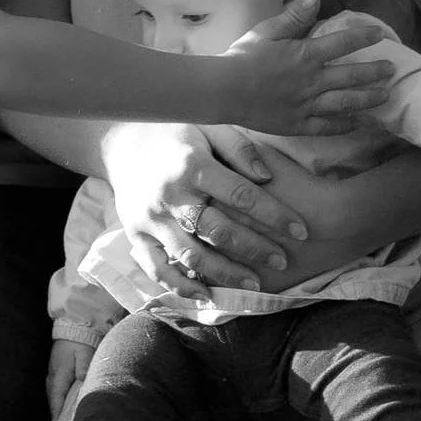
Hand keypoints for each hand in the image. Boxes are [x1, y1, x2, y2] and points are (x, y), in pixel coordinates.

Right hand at [47, 338, 94, 420]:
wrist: (71, 328)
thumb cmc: (79, 343)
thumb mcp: (84, 354)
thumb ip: (84, 368)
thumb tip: (83, 381)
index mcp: (59, 376)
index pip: (56, 403)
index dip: (56, 420)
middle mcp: (52, 379)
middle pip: (54, 405)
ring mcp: (52, 377)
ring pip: (54, 400)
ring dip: (56, 413)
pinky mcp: (55, 375)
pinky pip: (55, 394)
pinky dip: (58, 404)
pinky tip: (62, 412)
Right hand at [103, 121, 309, 294]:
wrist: (119, 139)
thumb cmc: (174, 131)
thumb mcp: (207, 124)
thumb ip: (239, 148)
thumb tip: (268, 177)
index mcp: (192, 164)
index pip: (242, 195)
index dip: (275, 215)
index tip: (301, 231)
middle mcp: (170, 195)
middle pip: (219, 230)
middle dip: (256, 249)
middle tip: (283, 261)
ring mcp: (150, 218)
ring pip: (192, 254)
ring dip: (226, 273)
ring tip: (255, 283)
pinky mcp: (135, 234)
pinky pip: (157, 268)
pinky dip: (180, 286)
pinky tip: (206, 295)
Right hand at [227, 4, 395, 139]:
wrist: (224, 90)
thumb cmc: (242, 56)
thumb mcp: (267, 30)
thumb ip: (293, 16)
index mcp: (306, 54)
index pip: (343, 43)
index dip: (364, 37)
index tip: (380, 34)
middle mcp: (312, 81)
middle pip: (352, 76)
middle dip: (375, 72)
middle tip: (392, 70)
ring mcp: (307, 105)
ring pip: (345, 103)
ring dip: (368, 99)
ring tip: (385, 97)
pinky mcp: (298, 124)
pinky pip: (327, 127)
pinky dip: (344, 125)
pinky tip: (357, 123)